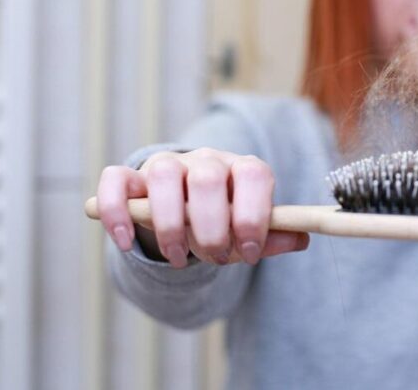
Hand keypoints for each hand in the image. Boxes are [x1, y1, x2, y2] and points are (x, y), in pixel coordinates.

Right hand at [96, 148, 309, 267]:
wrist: (185, 209)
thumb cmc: (224, 221)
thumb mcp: (249, 231)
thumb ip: (272, 236)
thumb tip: (301, 238)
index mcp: (242, 168)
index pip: (254, 175)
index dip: (253, 215)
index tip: (249, 252)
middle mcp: (206, 160)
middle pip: (208, 178)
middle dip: (211, 228)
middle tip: (215, 257)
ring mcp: (167, 165)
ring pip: (164, 175)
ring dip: (170, 225)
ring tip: (179, 257)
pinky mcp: (132, 177)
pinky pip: (116, 180)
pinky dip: (117, 212)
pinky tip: (126, 242)